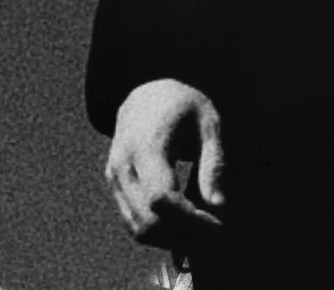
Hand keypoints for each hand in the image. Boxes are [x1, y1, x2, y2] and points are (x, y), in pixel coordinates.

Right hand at [104, 78, 224, 248]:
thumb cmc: (184, 106)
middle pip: (149, 221)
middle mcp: (123, 165)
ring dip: (173, 238)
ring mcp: (114, 179)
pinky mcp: (115, 189)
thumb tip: (219, 208)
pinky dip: (160, 232)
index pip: (161, 198)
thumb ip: (213, 163)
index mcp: (147, 143)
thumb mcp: (208, 122)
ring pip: (139, 230)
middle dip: (185, 234)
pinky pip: (135, 224)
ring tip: (204, 227)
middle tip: (216, 230)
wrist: (147, 95)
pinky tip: (186, 222)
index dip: (190, 219)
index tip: (218, 224)